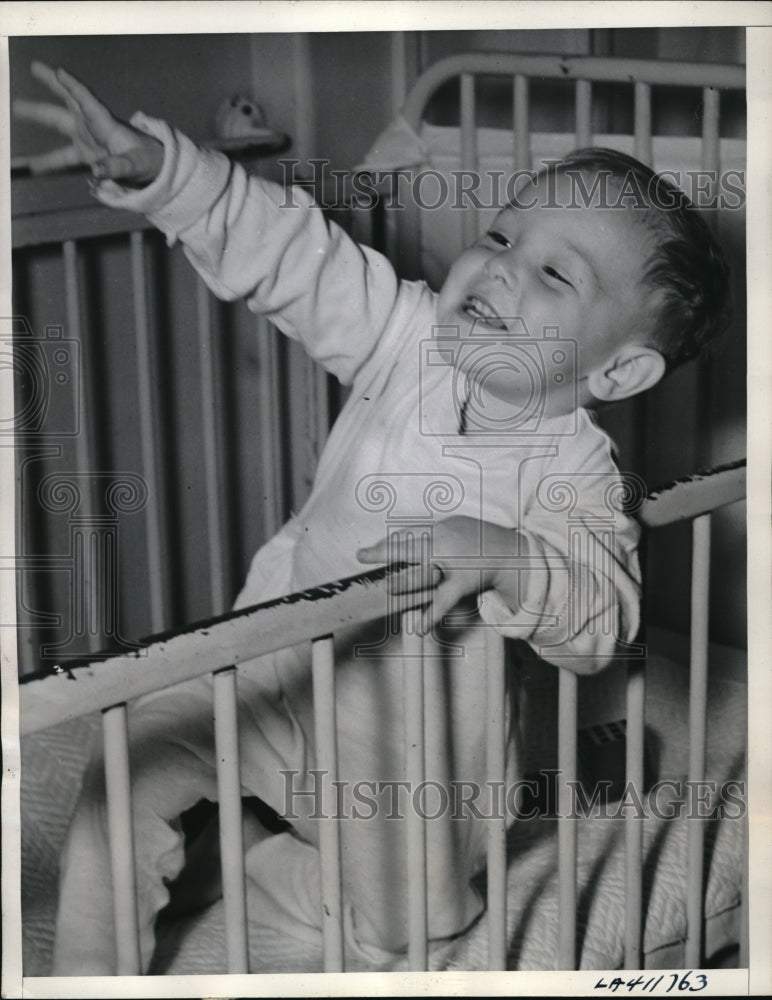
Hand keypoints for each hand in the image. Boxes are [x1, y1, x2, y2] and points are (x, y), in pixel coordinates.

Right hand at [13, 61, 163, 183]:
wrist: (150, 167)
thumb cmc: (146, 160)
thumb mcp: (135, 165)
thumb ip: (117, 168)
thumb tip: (97, 171)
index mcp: (105, 123)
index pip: (87, 100)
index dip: (74, 86)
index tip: (60, 72)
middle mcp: (92, 126)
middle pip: (68, 101)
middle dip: (52, 83)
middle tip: (34, 66)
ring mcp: (86, 138)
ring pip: (58, 122)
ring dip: (37, 115)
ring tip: (15, 108)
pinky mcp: (84, 154)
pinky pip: (60, 157)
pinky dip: (46, 162)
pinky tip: (30, 167)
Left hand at [357, 515, 517, 634]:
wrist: (508, 553)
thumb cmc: (475, 540)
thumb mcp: (453, 527)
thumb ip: (428, 536)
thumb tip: (398, 543)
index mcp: (439, 531)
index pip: (406, 536)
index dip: (383, 545)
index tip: (363, 554)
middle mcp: (443, 546)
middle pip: (409, 547)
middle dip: (385, 552)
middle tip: (363, 557)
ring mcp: (452, 566)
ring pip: (424, 573)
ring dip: (405, 581)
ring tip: (389, 588)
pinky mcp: (462, 585)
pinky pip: (444, 601)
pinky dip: (432, 615)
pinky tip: (420, 627)